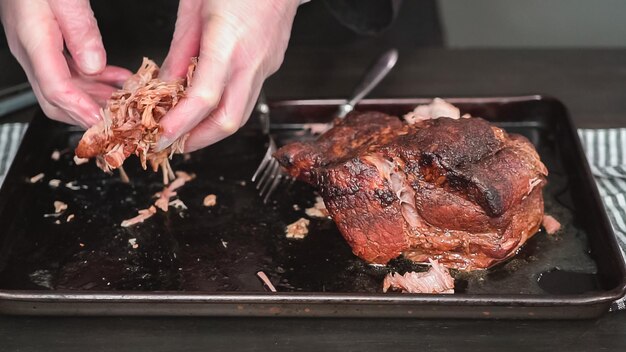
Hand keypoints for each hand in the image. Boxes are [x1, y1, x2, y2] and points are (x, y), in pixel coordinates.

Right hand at [0, 0, 131, 127]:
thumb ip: (80, 29)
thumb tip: (94, 65)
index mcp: (32, 40)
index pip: (57, 90)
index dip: (82, 111)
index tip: (105, 123)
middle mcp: (30, 48)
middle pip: (56, 99)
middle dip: (87, 115)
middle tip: (117, 122)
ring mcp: (36, 45)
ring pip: (65, 87)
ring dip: (96, 98)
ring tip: (124, 103)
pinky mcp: (45, 39)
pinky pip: (70, 69)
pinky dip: (95, 79)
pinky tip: (117, 79)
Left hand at [157, 0, 299, 151]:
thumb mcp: (193, 7)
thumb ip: (180, 51)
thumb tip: (164, 83)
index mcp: (228, 41)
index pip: (204, 98)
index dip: (179, 124)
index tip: (159, 137)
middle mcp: (252, 60)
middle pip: (229, 120)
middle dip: (197, 140)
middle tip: (172, 144)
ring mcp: (266, 66)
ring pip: (241, 114)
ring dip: (212, 129)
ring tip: (186, 129)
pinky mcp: (271, 66)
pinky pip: (247, 96)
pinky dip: (223, 108)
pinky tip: (207, 104)